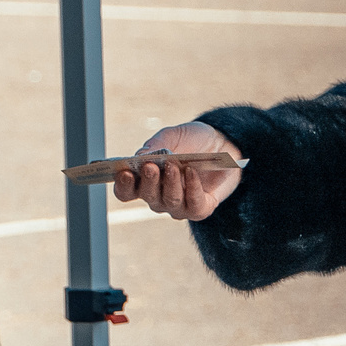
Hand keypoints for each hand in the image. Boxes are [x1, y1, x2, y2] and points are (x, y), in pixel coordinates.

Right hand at [111, 121, 244, 220]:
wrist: (223, 144)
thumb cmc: (193, 141)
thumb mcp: (173, 136)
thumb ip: (156, 145)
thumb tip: (140, 157)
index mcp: (145, 181)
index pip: (126, 191)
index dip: (122, 185)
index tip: (124, 172)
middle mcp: (159, 197)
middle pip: (147, 196)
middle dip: (148, 181)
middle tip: (150, 166)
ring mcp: (179, 206)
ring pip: (170, 201)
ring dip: (170, 183)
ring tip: (173, 166)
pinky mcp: (200, 209)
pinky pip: (193, 204)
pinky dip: (192, 188)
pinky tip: (191, 172)